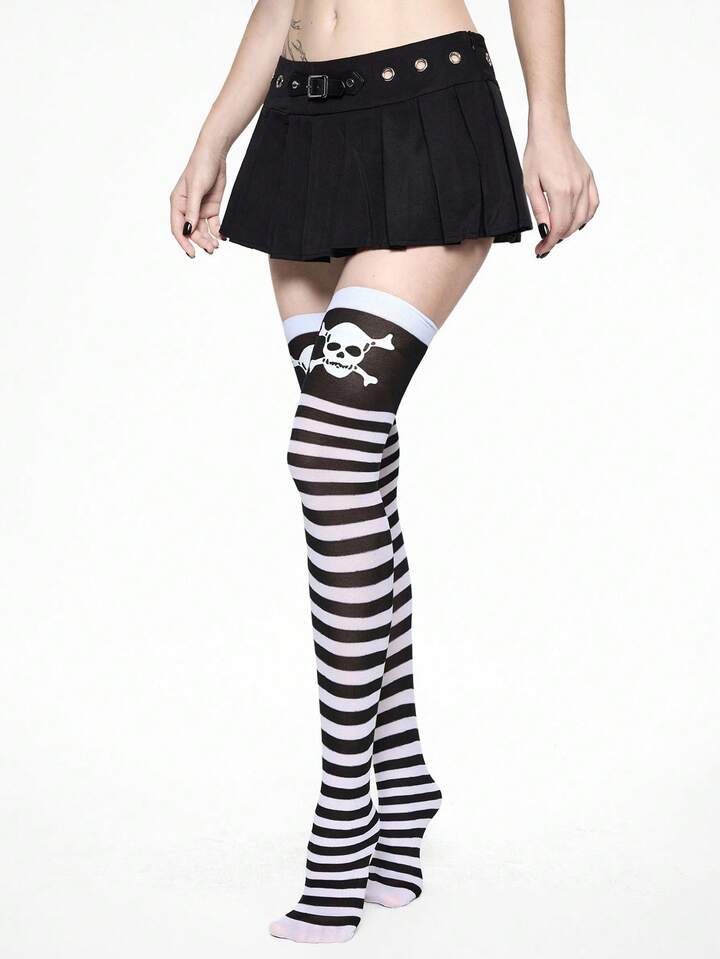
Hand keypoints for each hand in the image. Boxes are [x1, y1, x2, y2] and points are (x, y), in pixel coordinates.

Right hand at [170, 146, 226, 256]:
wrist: (215, 155)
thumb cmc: (200, 167)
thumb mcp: (195, 189)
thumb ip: (192, 210)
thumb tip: (188, 230)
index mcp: (177, 204)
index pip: (178, 228)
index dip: (184, 242)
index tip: (192, 253)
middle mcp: (187, 209)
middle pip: (192, 232)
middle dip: (200, 242)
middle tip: (211, 249)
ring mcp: (199, 209)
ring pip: (202, 230)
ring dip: (208, 239)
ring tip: (216, 246)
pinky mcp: (211, 208)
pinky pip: (213, 225)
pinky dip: (217, 232)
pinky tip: (222, 237)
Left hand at [523, 123, 598, 257]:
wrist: (551, 130)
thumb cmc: (537, 154)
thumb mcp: (530, 184)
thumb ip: (539, 209)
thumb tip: (545, 230)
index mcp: (561, 191)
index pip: (558, 227)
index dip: (549, 243)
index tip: (540, 250)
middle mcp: (577, 189)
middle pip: (571, 225)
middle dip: (557, 238)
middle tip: (544, 244)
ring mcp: (586, 183)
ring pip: (583, 218)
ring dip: (570, 230)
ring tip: (557, 233)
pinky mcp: (589, 177)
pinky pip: (593, 204)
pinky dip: (586, 217)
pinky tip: (576, 222)